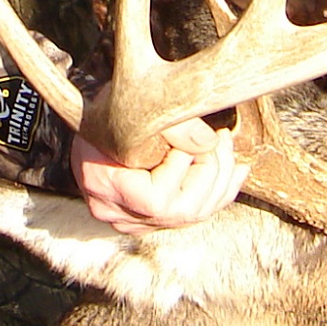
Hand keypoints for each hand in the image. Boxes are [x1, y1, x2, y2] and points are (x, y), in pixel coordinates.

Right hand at [71, 119, 247, 235]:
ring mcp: (137, 220)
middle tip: (220, 137)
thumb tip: (208, 140)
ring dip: (221, 179)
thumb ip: (165, 121)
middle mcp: (119, 212)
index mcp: (103, 186)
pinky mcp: (154, 218)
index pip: (157, 196)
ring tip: (226, 146)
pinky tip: (235, 170)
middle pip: (182, 210)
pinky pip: (197, 213)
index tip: (195, 131)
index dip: (184, 162)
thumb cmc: (106, 112)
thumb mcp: (128, 105)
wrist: (91, 127)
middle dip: (211, 171)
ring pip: (194, 215)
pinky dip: (221, 191)